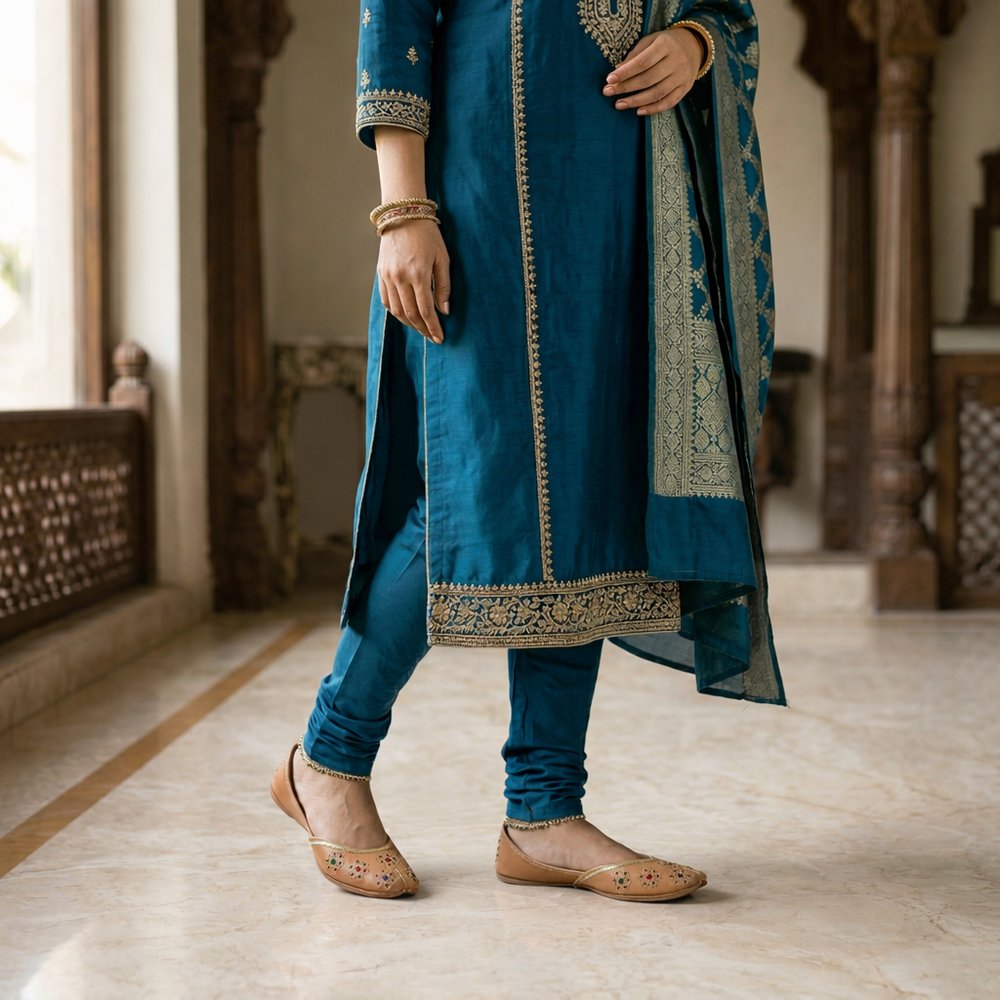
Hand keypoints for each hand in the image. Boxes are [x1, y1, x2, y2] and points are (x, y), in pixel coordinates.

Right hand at [377, 218, 450, 344]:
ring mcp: (388, 276)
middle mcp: (400, 277)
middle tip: (432, 337)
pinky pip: (387, 300)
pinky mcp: (381, 274)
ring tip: (421, 328)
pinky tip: (406, 316)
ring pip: (397, 310)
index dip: (433, 327)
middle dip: (422, 329)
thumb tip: (444, 311)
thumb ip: (443, 286)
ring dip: (409, 323)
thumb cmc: (428, 235)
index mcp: (418, 274)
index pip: (425, 310)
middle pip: (410, 314)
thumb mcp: (442, 258)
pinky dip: (396, 312)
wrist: (403, 214)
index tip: (440, 338)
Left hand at [602, 27, 703, 115]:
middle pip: (648, 79)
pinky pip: (669, 102)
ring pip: (657, 93)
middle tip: (608, 93)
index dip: (626, 72)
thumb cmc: (665, 44)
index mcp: (666, 45)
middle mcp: (676, 60)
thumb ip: (635, 55)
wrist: (694, 46)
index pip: (643, 62)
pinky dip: (653, 109)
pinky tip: (639, 111)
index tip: (610, 79)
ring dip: (636, 101)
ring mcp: (682, 76)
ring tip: (619, 104)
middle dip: (626, 87)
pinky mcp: (686, 88)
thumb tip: (617, 71)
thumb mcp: (651, 41)